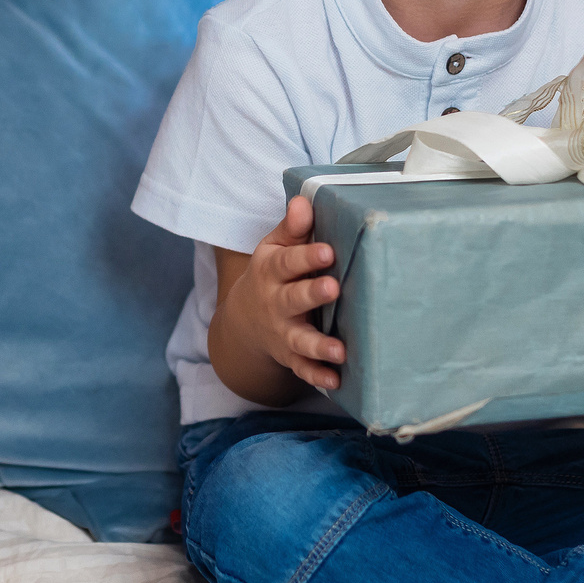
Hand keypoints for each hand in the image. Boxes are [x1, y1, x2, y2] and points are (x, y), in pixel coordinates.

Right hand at [213, 196, 346, 396]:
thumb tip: (304, 201)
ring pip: (299, 339)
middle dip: (312, 295)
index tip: (328, 251)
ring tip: (339, 350)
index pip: (288, 262)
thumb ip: (293, 228)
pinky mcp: (290, 356)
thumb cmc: (273, 273)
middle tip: (333, 288)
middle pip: (292, 299)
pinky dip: (317, 377)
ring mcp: (281, 332)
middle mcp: (274, 303)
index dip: (306, 256)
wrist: (244, 319)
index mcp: (271, 271)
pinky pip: (302, 369)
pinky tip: (336, 380)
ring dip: (318, 345)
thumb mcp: (274, 247)